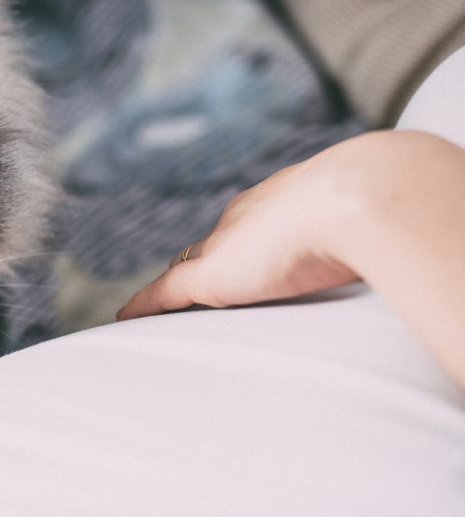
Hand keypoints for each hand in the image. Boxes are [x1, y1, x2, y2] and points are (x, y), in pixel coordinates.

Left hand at [116, 135, 378, 320]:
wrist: (357, 197)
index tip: (238, 256)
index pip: (246, 227)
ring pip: (187, 267)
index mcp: (278, 201)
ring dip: (174, 287)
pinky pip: (163, 294)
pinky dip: (144, 306)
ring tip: (157, 307)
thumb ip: (357, 237)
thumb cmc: (374, 208)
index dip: (238, 243)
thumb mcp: (361, 222)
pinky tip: (126, 319)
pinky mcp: (209, 275)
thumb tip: (390, 246)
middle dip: (205, 261)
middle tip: (195, 284)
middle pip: (213, 244)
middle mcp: (244, 218)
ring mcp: (224, 246)